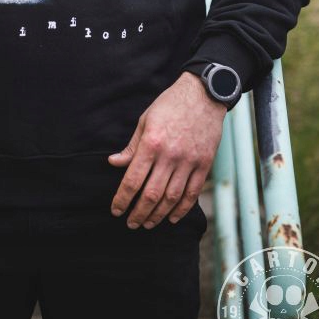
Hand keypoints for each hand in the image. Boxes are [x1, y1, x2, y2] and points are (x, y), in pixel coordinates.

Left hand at [107, 72, 225, 227]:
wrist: (203, 94)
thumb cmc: (170, 105)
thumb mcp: (145, 120)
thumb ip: (132, 146)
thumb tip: (114, 163)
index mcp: (151, 143)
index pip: (133, 180)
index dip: (122, 199)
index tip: (116, 210)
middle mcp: (170, 155)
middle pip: (151, 194)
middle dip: (138, 213)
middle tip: (131, 223)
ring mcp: (189, 161)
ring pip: (171, 198)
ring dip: (158, 215)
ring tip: (148, 223)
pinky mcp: (204, 164)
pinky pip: (193, 193)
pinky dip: (182, 208)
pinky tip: (172, 217)